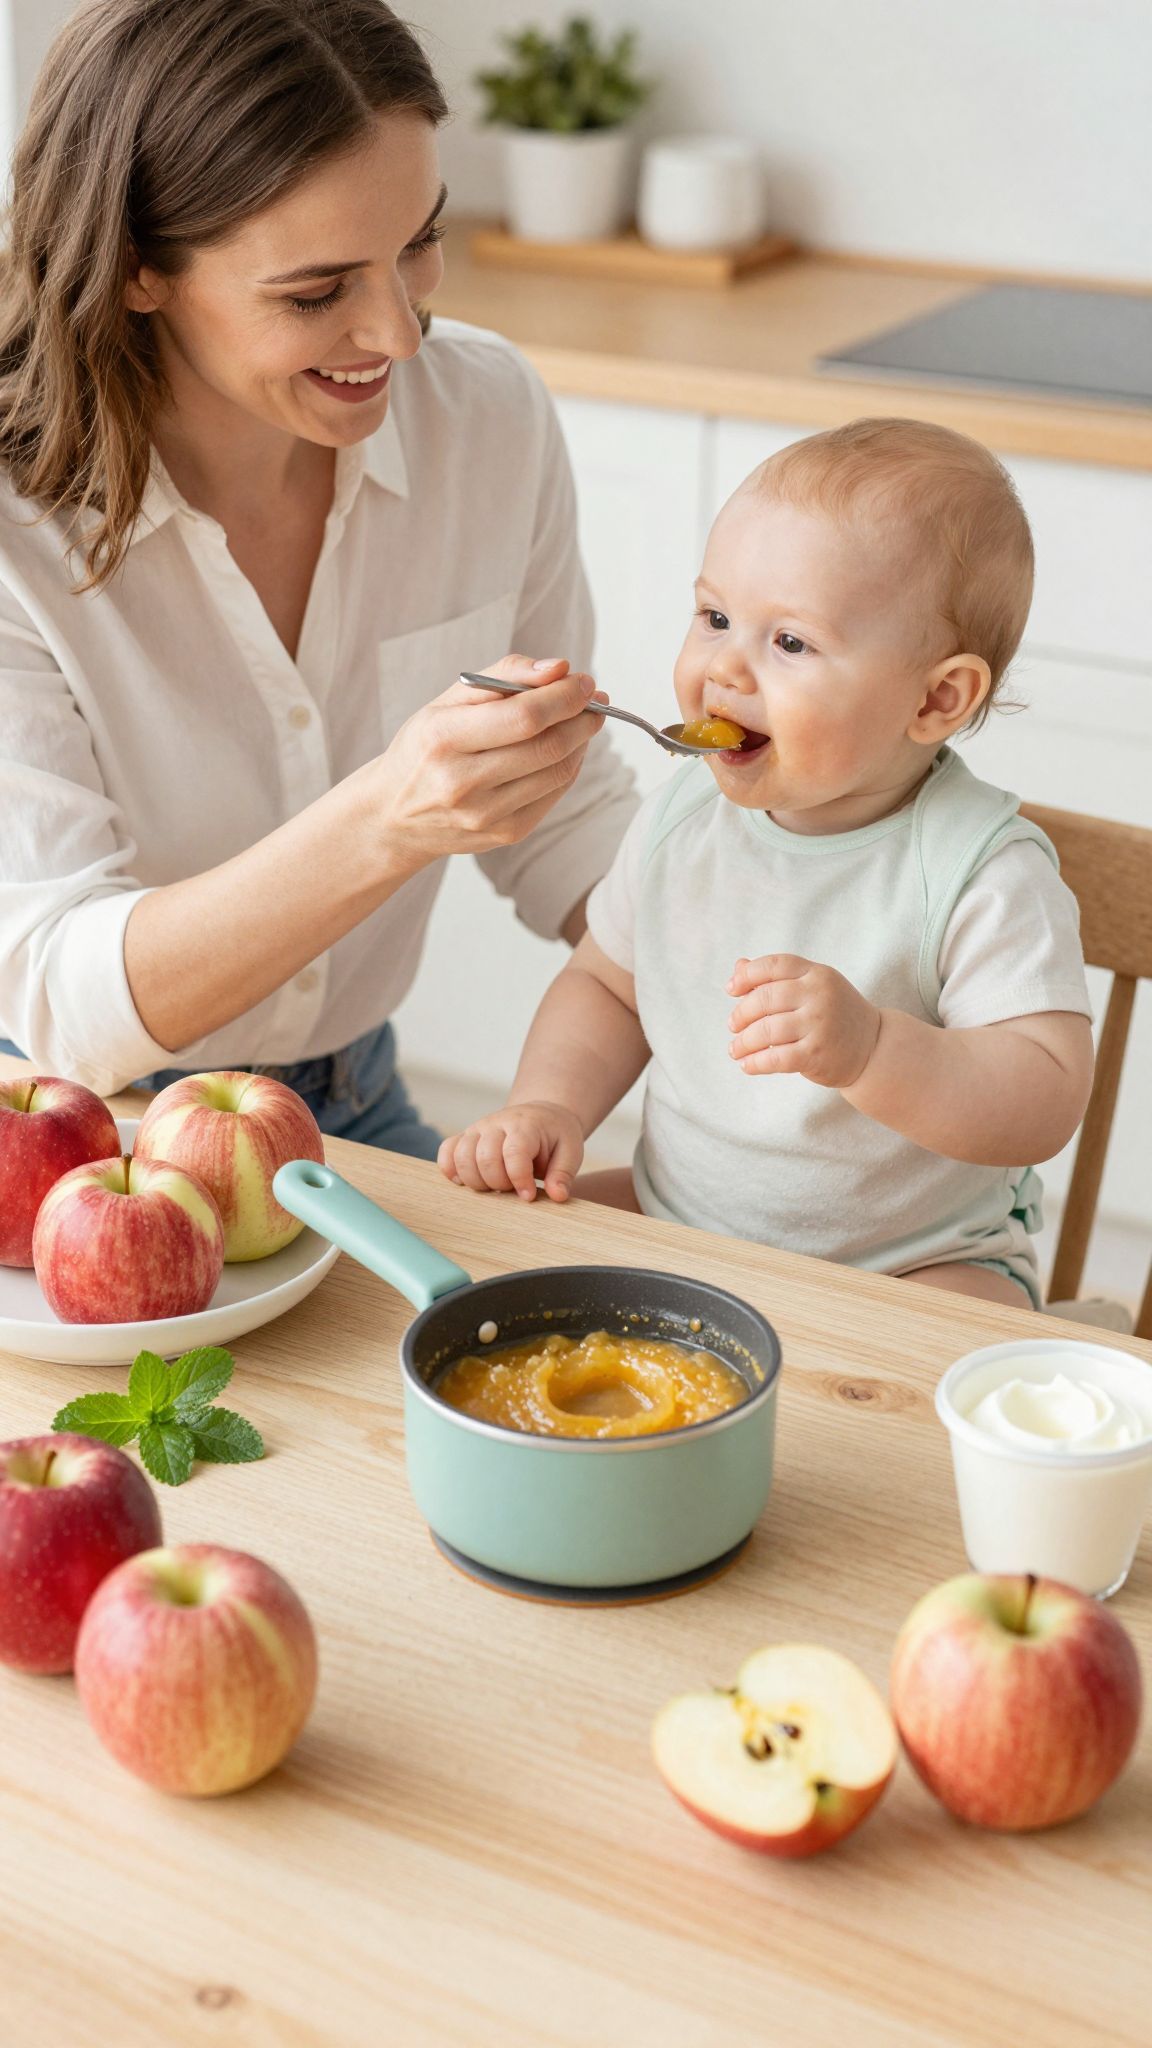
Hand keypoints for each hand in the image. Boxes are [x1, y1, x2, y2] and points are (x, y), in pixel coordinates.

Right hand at [360, 654, 604, 874]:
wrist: (393, 815)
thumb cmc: (425, 748)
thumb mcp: (447, 702)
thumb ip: (502, 676)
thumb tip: (558, 668)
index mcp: (443, 738)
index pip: (524, 717)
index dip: (565, 696)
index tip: (584, 680)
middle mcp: (461, 782)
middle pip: (547, 746)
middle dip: (582, 717)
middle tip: (594, 698)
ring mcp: (484, 815)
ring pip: (557, 771)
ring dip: (581, 741)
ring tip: (581, 720)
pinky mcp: (504, 834)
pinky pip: (554, 794)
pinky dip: (568, 766)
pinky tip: (564, 750)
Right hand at [438, 1103, 584, 1201]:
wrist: (542, 1117)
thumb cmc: (556, 1137)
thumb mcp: (571, 1151)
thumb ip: (563, 1174)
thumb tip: (557, 1196)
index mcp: (525, 1125)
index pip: (514, 1152)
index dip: (519, 1179)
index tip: (528, 1196)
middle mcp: (496, 1123)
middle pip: (484, 1158)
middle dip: (499, 1183)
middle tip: (514, 1189)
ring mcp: (477, 1129)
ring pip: (461, 1157)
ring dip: (476, 1181)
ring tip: (495, 1186)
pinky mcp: (465, 1137)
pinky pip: (446, 1152)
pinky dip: (451, 1169)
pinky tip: (465, 1182)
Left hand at [726, 954, 880, 1088]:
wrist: (873, 1047)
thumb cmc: (834, 1014)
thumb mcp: (812, 987)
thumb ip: (776, 978)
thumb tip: (738, 967)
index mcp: (817, 974)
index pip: (774, 965)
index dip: (747, 975)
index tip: (731, 989)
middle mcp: (820, 995)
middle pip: (765, 998)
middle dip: (742, 1013)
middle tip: (733, 1025)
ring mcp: (819, 1024)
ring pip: (767, 1030)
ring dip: (744, 1042)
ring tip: (735, 1049)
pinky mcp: (817, 1054)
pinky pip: (776, 1058)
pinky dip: (756, 1062)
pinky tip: (747, 1065)